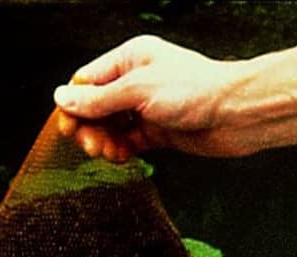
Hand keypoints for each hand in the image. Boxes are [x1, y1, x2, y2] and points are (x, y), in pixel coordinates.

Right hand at [54, 35, 249, 159]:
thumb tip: (62, 98)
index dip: (74, 105)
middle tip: (90, 147)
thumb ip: (99, 99)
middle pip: (97, 106)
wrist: (234, 115)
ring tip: (106, 154)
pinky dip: (122, 150)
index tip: (68, 128)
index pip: (88, 80)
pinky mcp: (159, 131)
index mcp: (130, 59)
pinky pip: (130, 142)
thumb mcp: (137, 91)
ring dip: (104, 141)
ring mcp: (148, 108)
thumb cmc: (194, 91)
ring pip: (113, 126)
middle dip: (89, 127)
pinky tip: (121, 157)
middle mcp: (137, 81)